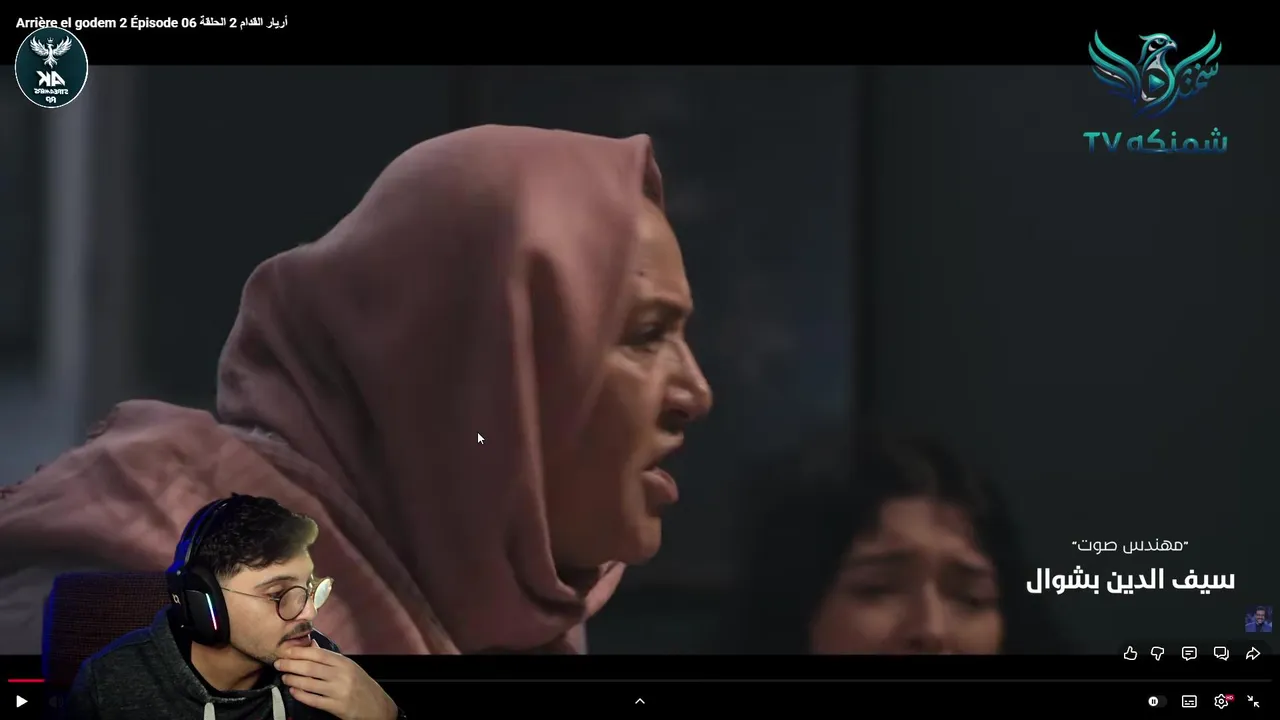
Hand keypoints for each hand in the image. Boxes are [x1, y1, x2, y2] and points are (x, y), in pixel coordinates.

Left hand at [276, 639, 398, 719]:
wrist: (377, 706)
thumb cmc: (361, 685)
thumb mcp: (349, 667)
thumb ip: (329, 658)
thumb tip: (310, 645)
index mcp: (344, 663)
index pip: (317, 653)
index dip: (299, 651)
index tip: (285, 651)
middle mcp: (341, 675)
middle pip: (310, 667)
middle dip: (291, 665)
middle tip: (278, 663)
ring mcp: (338, 691)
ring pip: (309, 683)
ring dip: (293, 680)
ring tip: (284, 677)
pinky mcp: (336, 707)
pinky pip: (314, 700)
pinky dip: (301, 695)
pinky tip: (293, 691)